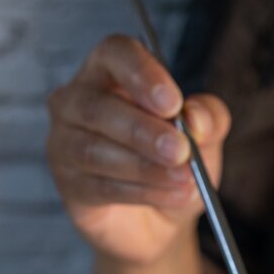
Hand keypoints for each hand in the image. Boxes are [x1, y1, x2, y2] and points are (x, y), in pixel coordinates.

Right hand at [46, 34, 230, 263]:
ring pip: (94, 150)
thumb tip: (196, 117)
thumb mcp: (204, 137)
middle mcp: (77, 101)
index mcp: (110, 73)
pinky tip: (172, 195)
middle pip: (98, 106)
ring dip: (145, 167)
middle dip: (143, 130)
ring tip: (185, 180)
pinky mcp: (68, 184)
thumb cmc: (173, 163)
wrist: (160, 220)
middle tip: (181, 150)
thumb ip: (208, 118)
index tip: (172, 103)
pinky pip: (99, 186)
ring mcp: (64, 143)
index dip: (142, 74)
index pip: (115, 53)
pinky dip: (141, 192)